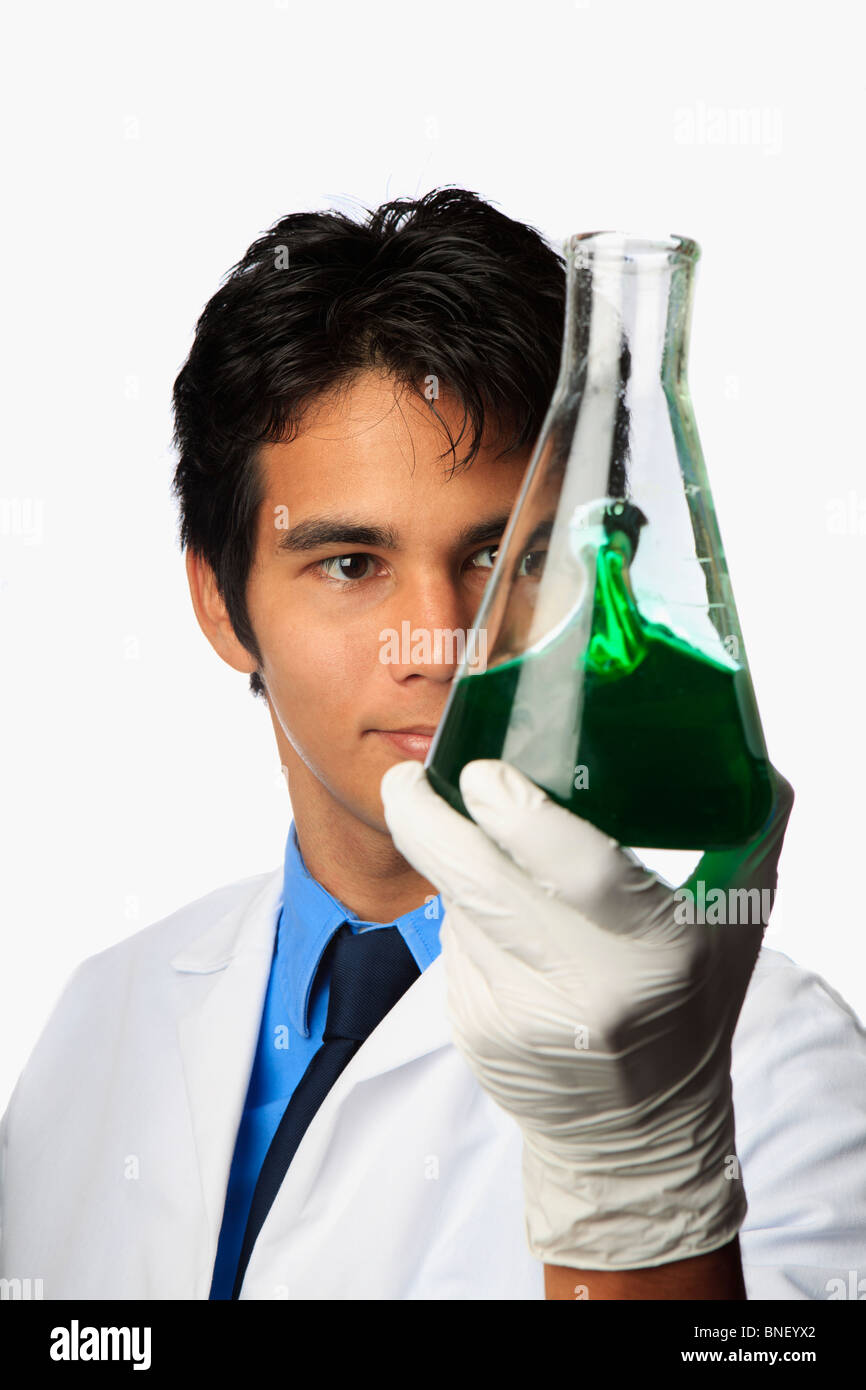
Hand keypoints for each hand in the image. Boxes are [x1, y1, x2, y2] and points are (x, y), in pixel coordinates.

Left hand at [380, 757, 793, 1270]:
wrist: (635, 1135)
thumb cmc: (690, 1007)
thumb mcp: (735, 923)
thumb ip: (743, 832)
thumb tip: (737, 748)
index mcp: (654, 950)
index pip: (578, 871)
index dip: (520, 816)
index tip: (484, 771)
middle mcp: (580, 988)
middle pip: (478, 883)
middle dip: (426, 819)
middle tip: (408, 774)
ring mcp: (517, 1015)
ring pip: (460, 906)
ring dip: (459, 866)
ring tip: (491, 855)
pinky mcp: (474, 1030)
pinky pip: (455, 943)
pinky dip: (470, 917)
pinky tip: (507, 928)